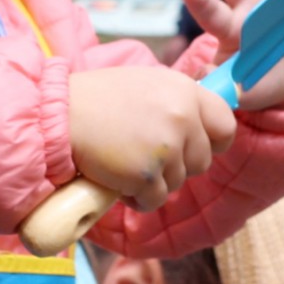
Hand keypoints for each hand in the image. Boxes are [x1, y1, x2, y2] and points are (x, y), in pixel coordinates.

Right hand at [68, 66, 237, 210]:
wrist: (57, 116)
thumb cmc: (96, 99)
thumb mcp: (146, 84)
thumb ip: (177, 102)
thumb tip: (200, 125)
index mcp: (184, 90)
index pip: (226, 125)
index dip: (212, 142)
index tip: (191, 146)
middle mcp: (181, 117)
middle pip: (202, 161)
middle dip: (176, 166)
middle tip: (144, 155)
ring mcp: (165, 147)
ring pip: (177, 183)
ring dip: (153, 181)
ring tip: (124, 162)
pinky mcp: (146, 175)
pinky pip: (155, 200)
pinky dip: (136, 197)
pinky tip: (116, 179)